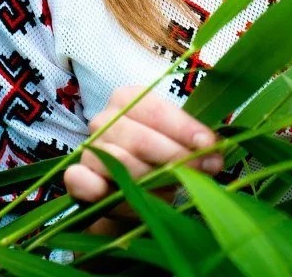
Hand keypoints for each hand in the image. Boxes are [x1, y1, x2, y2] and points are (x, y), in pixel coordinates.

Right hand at [63, 84, 223, 202]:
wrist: (124, 194)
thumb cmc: (155, 161)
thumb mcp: (176, 146)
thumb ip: (192, 146)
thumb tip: (215, 154)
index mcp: (128, 98)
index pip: (157, 110)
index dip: (184, 129)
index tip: (209, 145)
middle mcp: (105, 118)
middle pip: (141, 137)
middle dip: (176, 156)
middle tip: (205, 170)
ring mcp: (88, 146)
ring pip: (119, 161)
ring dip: (151, 178)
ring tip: (175, 189)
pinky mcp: (75, 176)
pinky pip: (81, 179)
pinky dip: (97, 187)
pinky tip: (112, 193)